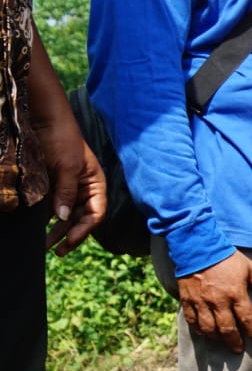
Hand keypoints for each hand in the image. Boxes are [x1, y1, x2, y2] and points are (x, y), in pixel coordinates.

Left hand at [40, 133, 106, 256]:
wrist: (44, 120)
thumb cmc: (63, 140)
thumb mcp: (67, 167)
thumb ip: (66, 193)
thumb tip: (61, 219)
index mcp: (96, 185)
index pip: (95, 214)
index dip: (83, 230)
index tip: (67, 242)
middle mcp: (84, 189)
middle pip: (80, 219)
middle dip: (67, 235)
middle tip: (53, 250)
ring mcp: (68, 187)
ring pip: (65, 215)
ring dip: (55, 230)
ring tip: (42, 243)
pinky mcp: (52, 185)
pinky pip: (51, 206)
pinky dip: (45, 217)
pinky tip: (36, 226)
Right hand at [176, 251, 251, 351]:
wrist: (197, 247)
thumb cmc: (226, 257)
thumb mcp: (248, 267)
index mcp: (235, 293)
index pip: (247, 319)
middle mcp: (218, 301)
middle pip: (227, 329)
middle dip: (234, 342)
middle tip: (238, 350)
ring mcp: (201, 302)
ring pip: (208, 328)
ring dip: (216, 338)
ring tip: (222, 342)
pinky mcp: (187, 300)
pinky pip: (192, 321)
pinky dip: (198, 330)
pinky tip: (204, 334)